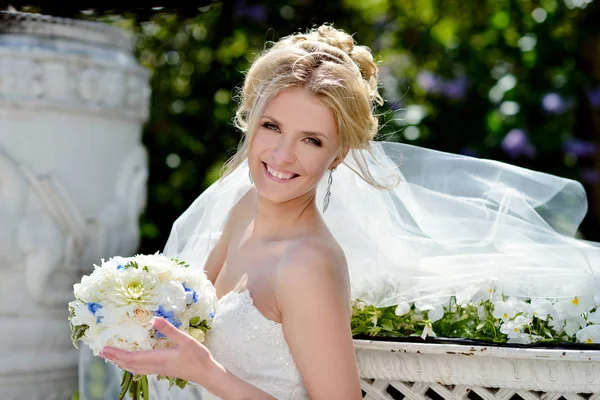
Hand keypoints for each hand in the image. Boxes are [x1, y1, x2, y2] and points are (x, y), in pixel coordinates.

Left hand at [99, 317, 216, 383]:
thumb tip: (153, 320)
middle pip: (129, 364)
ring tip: (111, 357)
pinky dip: (131, 365)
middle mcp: (154, 366)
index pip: (131, 357)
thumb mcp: (185, 340)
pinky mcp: (162, 369)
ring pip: (133, 368)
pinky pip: (140, 369)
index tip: (104, 349)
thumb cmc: (197, 357)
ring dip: (121, 362)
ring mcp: (158, 369)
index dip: (116, 353)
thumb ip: (169, 330)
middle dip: (114, 358)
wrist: (206, 373)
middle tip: (101, 352)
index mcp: (157, 359)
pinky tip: (131, 363)